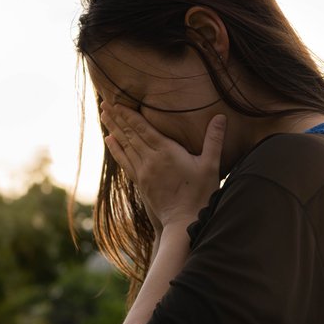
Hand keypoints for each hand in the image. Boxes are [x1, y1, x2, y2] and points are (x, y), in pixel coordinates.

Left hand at [101, 103, 225, 229]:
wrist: (184, 221)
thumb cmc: (200, 194)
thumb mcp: (210, 165)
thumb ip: (214, 140)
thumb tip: (220, 117)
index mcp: (166, 152)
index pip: (143, 128)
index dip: (129, 114)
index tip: (117, 101)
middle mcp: (150, 160)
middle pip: (130, 134)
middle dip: (117, 117)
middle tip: (104, 102)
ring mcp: (143, 172)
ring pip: (125, 145)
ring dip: (113, 129)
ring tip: (103, 115)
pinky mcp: (140, 182)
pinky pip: (124, 162)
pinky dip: (116, 149)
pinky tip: (109, 140)